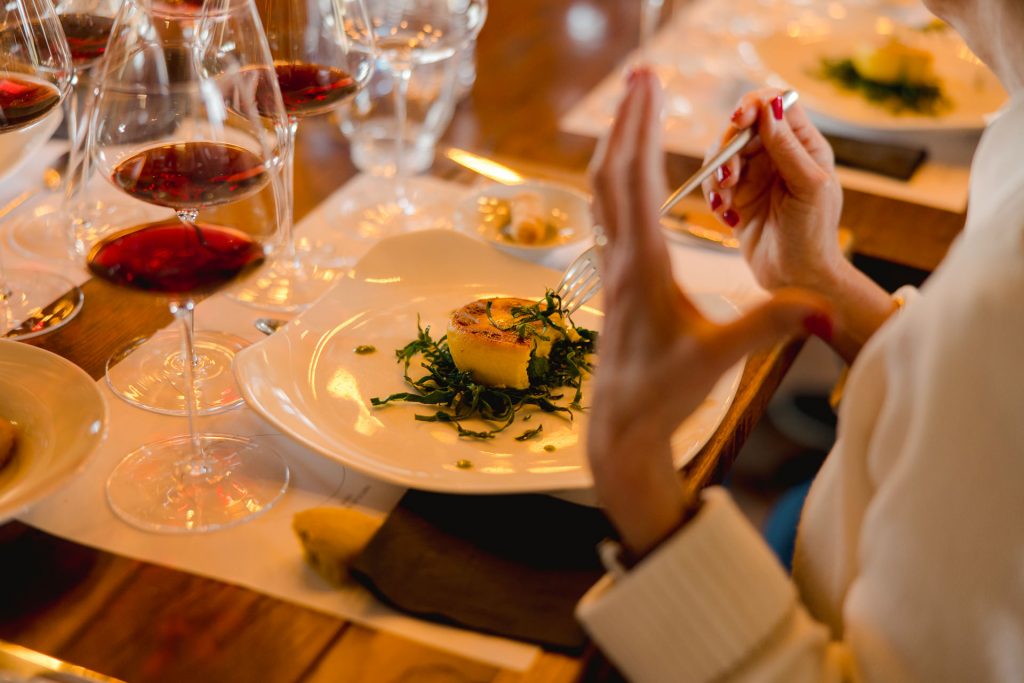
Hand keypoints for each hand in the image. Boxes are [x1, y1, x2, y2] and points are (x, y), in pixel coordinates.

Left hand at [587, 70, 830, 556]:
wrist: (621, 426)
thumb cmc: (662, 393)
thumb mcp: (718, 359)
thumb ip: (768, 327)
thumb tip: (822, 307)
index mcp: (643, 265)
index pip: (637, 181)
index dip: (642, 128)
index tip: (648, 86)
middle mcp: (620, 258)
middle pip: (611, 173)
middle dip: (626, 120)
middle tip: (640, 75)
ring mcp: (612, 268)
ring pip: (602, 193)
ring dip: (617, 145)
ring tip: (632, 109)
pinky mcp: (615, 281)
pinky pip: (607, 215)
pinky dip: (615, 179)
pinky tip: (624, 174)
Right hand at [702, 90, 844, 294]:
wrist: (796, 277)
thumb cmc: (812, 234)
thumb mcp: (807, 186)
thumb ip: (787, 147)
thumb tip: (770, 106)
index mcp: (804, 145)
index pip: (775, 106)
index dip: (754, 106)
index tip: (738, 120)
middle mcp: (777, 154)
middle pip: (740, 128)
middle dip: (728, 150)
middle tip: (728, 178)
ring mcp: (754, 175)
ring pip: (721, 154)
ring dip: (717, 177)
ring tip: (725, 203)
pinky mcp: (734, 196)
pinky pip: (712, 182)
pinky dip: (714, 197)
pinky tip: (728, 217)